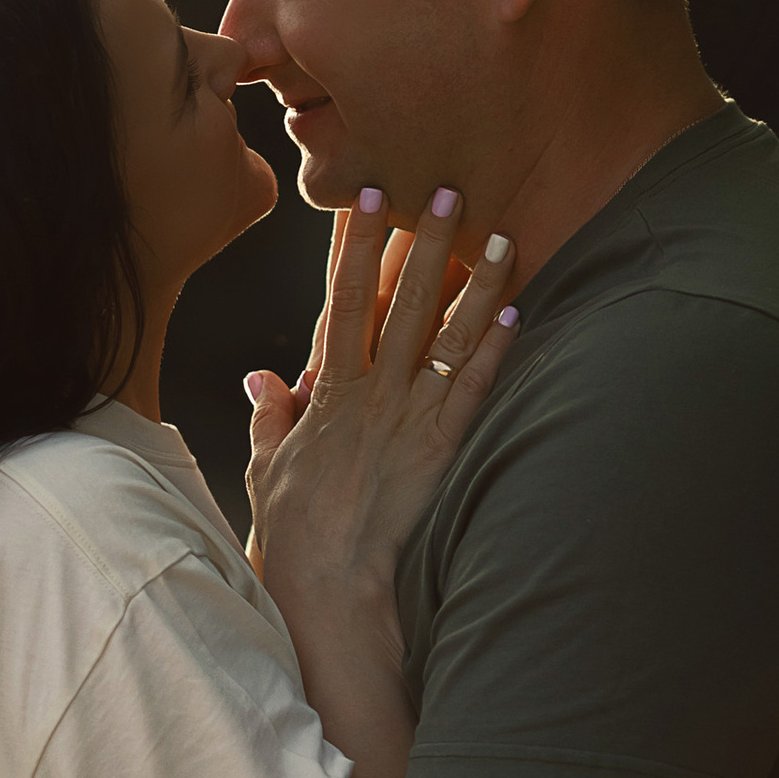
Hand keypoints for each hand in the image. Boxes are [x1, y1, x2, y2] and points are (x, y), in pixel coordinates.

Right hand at [245, 187, 517, 618]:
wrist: (328, 590)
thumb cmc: (294, 537)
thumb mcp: (267, 469)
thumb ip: (270, 415)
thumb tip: (262, 374)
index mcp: (326, 394)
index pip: (341, 302)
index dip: (354, 247)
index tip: (366, 197)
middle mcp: (369, 395)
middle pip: (398, 302)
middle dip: (421, 242)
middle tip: (445, 188)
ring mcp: (408, 420)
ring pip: (445, 336)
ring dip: (474, 284)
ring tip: (501, 236)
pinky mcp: (442, 450)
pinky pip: (474, 390)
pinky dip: (495, 350)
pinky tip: (517, 312)